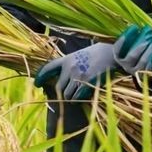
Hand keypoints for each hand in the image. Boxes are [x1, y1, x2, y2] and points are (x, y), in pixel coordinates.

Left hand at [34, 24, 151, 100]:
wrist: (114, 53)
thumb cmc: (100, 53)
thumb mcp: (81, 54)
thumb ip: (71, 64)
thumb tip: (65, 77)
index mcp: (67, 59)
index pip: (48, 68)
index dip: (41, 77)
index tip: (37, 84)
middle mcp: (69, 68)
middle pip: (59, 87)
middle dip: (63, 92)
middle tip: (68, 95)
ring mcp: (78, 76)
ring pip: (67, 94)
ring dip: (71, 97)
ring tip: (77, 95)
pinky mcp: (87, 83)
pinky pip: (77, 96)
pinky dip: (79, 98)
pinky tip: (83, 96)